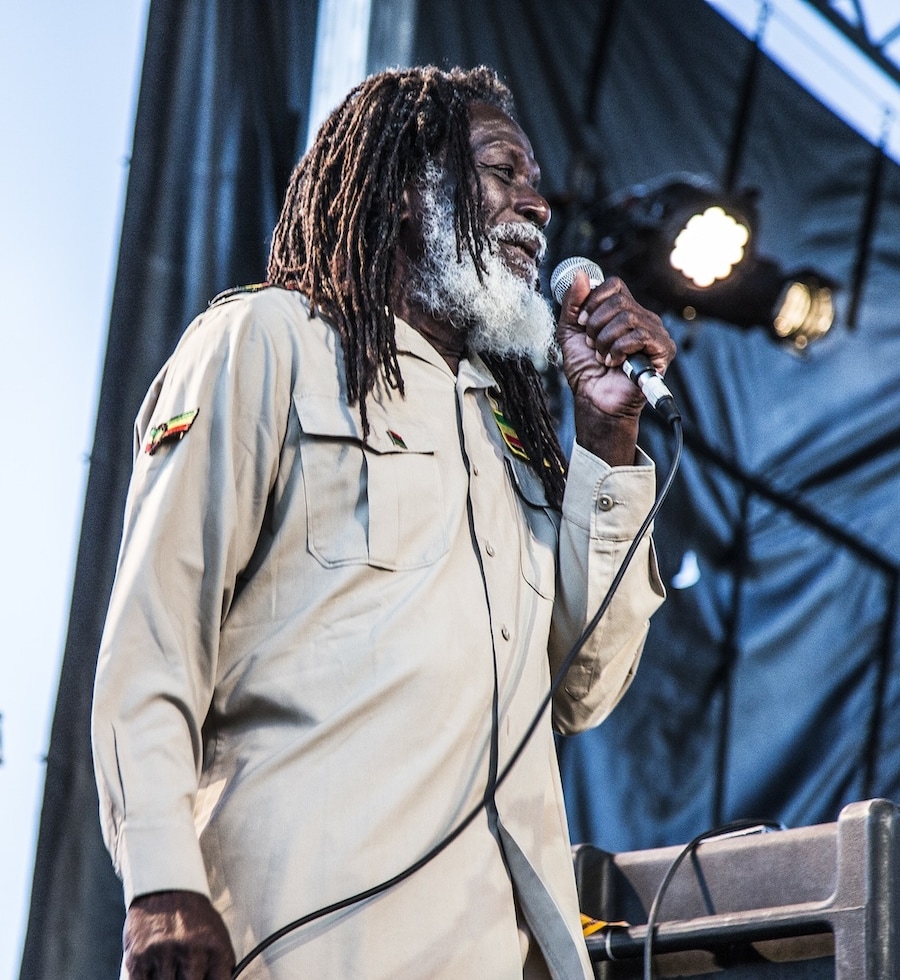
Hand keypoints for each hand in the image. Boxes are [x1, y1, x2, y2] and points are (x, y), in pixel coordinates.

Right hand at [124, 890, 235, 979]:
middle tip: (182, 975)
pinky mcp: (138, 958)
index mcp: (215, 948)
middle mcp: (190, 952)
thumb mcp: (216, 935)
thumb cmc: (193, 916)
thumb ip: (219, 966)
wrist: (166, 887)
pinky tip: (153, 974)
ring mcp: (163, 955)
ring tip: (170, 970)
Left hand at [556, 271, 675, 462]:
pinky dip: (618, 350)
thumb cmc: (585, 370)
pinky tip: (613, 363)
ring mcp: (655, 333)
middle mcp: (643, 318)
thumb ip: (573, 304)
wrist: (593, 400)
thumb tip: (581, 274)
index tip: (582, 323)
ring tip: (602, 356)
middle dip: (596, 324)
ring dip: (605, 340)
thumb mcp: (570, 332)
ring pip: (627, 317)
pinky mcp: (663, 350)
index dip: (593, 300)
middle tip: (592, 345)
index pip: (614, 285)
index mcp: (623, 311)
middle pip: (619, 300)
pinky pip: (639, 336)